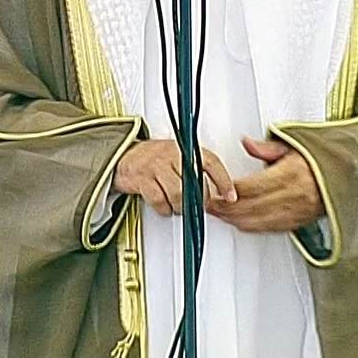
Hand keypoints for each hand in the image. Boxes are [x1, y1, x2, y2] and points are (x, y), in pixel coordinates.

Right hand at [114, 139, 235, 216]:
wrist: (125, 155)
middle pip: (194, 183)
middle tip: (197, 205)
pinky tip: (164, 206)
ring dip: (180, 206)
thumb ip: (197, 170)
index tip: (231, 196)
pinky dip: (164, 209)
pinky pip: (159, 200)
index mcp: (185, 149)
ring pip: (177, 193)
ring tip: (178, 206)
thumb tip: (218, 192)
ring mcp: (156, 166)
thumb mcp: (180, 157)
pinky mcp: (142, 178)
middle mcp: (172, 155)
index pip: (211, 163)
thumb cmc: (156, 159)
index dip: (223, 181)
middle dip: (198, 200)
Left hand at [209, 136, 324, 232]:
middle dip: (225, 208)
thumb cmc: (321, 162)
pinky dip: (249, 227)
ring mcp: (295, 212)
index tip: (215, 189)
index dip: (228, 191)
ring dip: (234, 220)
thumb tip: (247, 143)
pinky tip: (238, 221)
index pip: (250, 187)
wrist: (348, 179)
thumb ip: (268, 147)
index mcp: (290, 174)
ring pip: (256, 223)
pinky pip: (268, 229)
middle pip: (249, 207)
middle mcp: (292, 196)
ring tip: (219, 214)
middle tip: (209, 204)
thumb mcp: (296, 146)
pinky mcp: (297, 224)